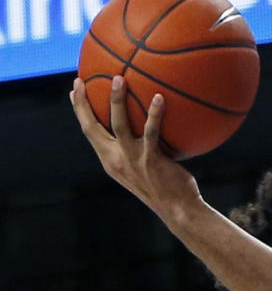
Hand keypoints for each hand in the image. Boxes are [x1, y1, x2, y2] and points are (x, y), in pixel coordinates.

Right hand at [70, 75, 200, 224]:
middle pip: (91, 128)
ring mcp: (133, 161)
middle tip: (79, 81)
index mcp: (111, 163)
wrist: (179, 212)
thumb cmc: (167, 190)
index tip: (74, 93)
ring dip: (116, 100)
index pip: (90, 134)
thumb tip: (147, 127)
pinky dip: (154, 113)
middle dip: (82, 104)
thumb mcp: (145, 170)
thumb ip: (138, 150)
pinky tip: (158, 97)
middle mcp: (117, 161)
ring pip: (118, 125)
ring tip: (118, 78)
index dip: (80, 112)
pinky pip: (151, 132)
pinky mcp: (151, 160)